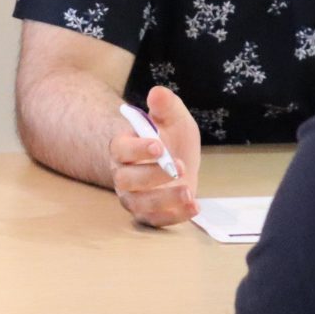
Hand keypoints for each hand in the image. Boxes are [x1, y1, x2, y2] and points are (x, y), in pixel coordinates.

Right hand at [109, 86, 201, 226]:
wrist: (178, 160)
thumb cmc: (170, 137)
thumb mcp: (173, 117)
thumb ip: (166, 105)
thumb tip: (157, 93)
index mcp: (123, 147)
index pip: (120, 149)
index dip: (137, 149)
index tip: (158, 146)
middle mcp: (123, 174)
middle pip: (126, 179)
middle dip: (152, 175)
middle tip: (179, 167)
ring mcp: (134, 197)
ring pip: (139, 203)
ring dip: (164, 199)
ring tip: (188, 191)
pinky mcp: (148, 214)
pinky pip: (155, 220)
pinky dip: (174, 216)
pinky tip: (194, 206)